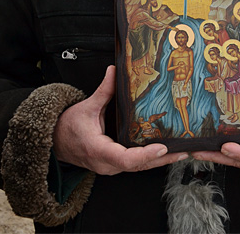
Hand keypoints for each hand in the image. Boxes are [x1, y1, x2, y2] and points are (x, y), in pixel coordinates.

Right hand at [53, 65, 187, 174]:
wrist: (56, 142)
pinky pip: (135, 165)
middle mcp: (106, 164)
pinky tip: (166, 152)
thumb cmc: (68, 127)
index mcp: (98, 150)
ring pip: (138, 168)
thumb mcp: (86, 107)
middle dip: (162, 159)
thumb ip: (103, 90)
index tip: (161, 147)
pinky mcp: (114, 165)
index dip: (145, 155)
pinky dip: (151, 160)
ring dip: (160, 161)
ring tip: (181, 152)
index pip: (125, 159)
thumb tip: (113, 70)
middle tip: (183, 151)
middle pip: (138, 166)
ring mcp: (111, 167)